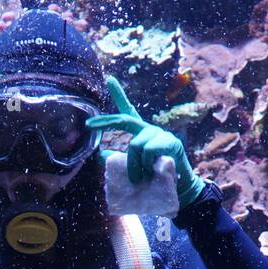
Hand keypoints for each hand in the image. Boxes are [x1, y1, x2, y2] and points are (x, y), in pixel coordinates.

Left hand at [86, 76, 204, 208]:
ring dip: (133, 165)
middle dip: (105, 122)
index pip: (128, 112)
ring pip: (134, 144)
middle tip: (88, 125)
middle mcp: (148, 130)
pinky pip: (148, 151)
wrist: (179, 190)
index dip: (119, 95)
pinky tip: (154, 171)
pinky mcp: (169, 142)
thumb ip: (119, 161)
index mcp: (140, 134)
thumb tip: (100, 155)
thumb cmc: (155, 179)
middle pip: (124, 120)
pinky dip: (146, 165)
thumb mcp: (133, 169)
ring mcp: (159, 134)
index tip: (109, 79)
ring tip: (140, 178)